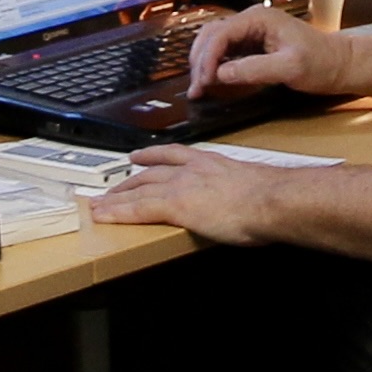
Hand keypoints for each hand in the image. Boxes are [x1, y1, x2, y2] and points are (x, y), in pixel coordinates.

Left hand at [90, 145, 282, 239]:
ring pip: (138, 190)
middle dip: (128, 181)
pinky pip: (137, 209)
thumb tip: (251, 201)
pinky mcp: (174, 205)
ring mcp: (180, 186)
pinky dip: (117, 212)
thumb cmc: (273, 197)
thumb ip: (245, 190)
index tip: (139, 157)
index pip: (174, 156)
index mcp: (211, 163)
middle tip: (111, 188)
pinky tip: (103, 216)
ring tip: (98, 204)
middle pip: (149, 173)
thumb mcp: (256, 186)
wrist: (273, 199)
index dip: (153, 157)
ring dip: (115, 197)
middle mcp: (191, 169)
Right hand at [180, 1, 343, 98]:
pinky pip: (226, 51)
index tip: (204, 81)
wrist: (341, 64)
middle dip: (199, 60)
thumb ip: (254, 69)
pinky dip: (214, 65)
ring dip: (203, 63)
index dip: (207, 58)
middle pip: (211, 35)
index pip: (220, 34)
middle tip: (196, 88)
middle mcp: (252, 21)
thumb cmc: (322, 62)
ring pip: (215, 42)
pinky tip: (212, 81)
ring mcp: (252, 32)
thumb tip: (221, 74)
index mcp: (259, 19)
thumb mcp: (290, 67)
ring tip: (199, 87)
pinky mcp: (254, 45)